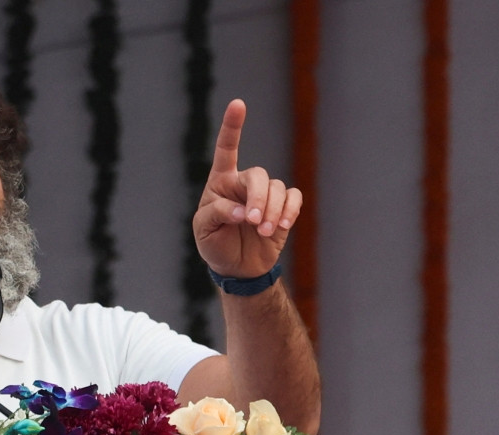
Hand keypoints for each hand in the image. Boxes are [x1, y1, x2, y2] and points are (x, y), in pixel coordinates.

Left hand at [193, 99, 301, 278]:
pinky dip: (291, 210)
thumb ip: (217, 214)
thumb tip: (243, 211)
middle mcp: (243, 183)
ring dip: (273, 211)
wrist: (237, 267)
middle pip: (258, 175)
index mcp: (220, 182)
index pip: (227, 150)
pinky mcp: (283, 206)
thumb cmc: (215, 244)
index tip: (238, 104)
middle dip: (259, 198)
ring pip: (277, 188)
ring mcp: (265, 194)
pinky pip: (294, 197)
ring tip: (264, 232)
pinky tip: (283, 226)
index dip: (233, 127)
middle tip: (254, 223)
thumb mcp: (204, 230)